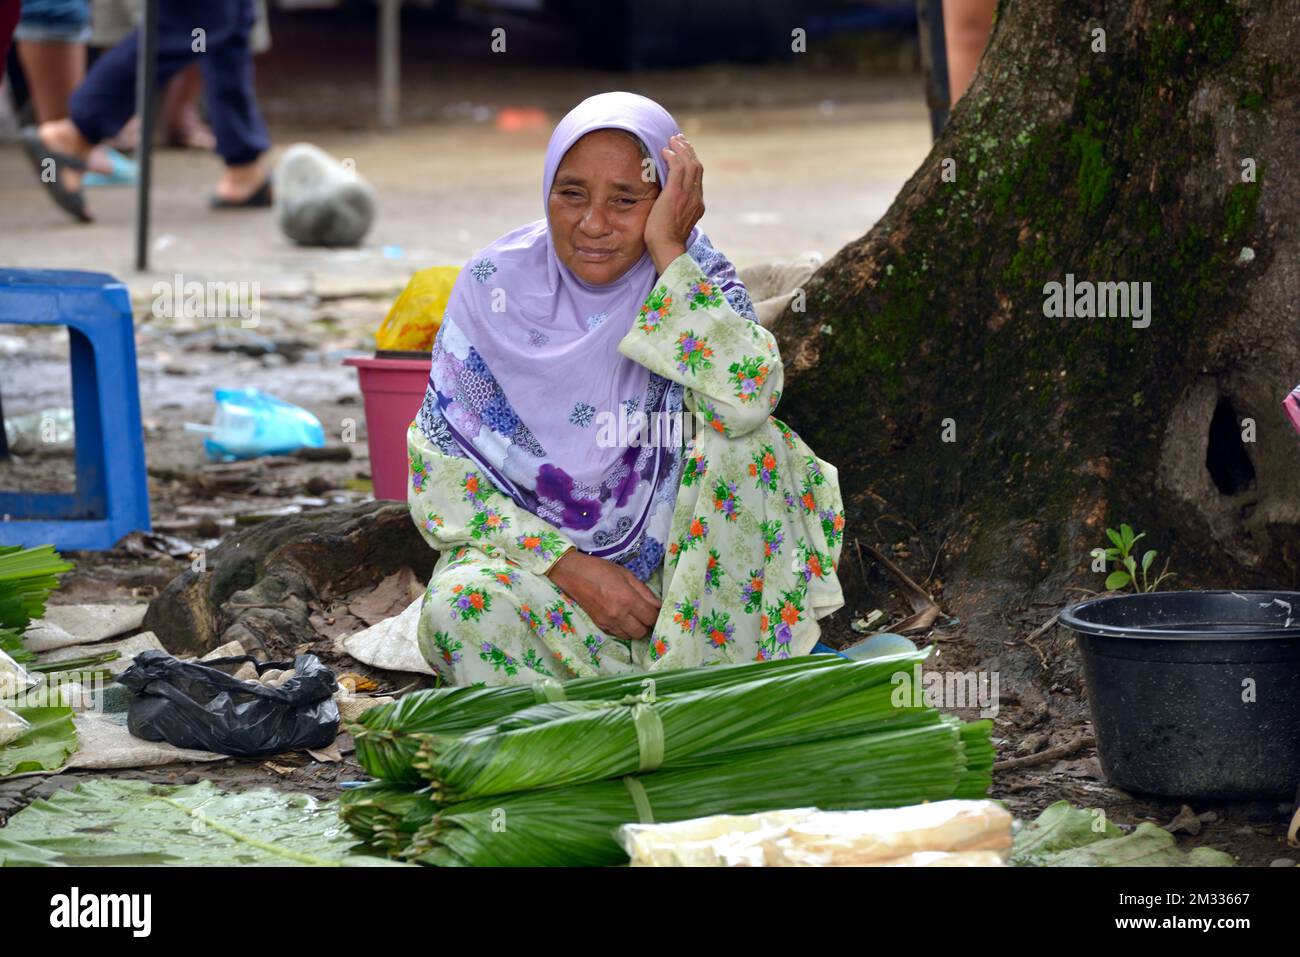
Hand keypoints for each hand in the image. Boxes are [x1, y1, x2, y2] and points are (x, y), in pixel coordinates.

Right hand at [546, 549, 661, 640]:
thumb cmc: (602, 570)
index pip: (651, 617)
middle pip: (642, 631)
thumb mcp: (627, 575)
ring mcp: (609, 622)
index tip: (657, 609)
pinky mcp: (600, 625)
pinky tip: (623, 619)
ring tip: (634, 617)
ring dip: (636, 628)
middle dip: (647, 624)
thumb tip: (659, 605)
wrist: (574, 575)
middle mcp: (619, 614)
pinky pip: (618, 635)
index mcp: (628, 599)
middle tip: (646, 614)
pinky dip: (624, 630)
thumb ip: (645, 592)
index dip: (657, 615)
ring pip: (631, 636)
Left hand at [643, 132, 704, 272]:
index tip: (683, 152)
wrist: (666, 248)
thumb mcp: (674, 221)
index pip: (697, 177)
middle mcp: (696, 197)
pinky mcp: (676, 194)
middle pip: (697, 166)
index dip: (691, 161)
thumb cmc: (664, 239)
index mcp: (697, 204)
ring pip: (690, 164)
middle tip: (678, 139)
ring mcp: (687, 195)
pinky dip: (672, 156)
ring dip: (681, 149)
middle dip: (688, 151)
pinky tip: (665, 151)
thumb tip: (665, 201)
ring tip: (672, 140)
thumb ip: (674, 208)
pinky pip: (677, 168)